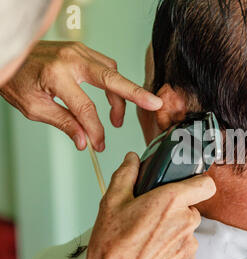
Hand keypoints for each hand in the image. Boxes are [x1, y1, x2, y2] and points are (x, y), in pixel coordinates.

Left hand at [0, 41, 162, 151]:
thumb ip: (64, 123)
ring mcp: (77, 51)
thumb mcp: (35, 107)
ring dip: (120, 94)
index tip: (98, 144)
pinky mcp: (80, 50)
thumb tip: (84, 140)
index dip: (96, 131)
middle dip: (136, 94)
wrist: (8, 53)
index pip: (86, 109)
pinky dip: (112, 81)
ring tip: (116, 118)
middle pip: (112, 80)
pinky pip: (105, 65)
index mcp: (57, 75)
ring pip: (111, 72)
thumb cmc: (15, 77)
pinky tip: (109, 95)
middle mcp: (71, 59)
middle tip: (154, 104)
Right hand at [76, 152, 215, 258]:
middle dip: (174, 208)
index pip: (206, 184)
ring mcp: (189, 244)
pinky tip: (152, 252)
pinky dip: (173, 247)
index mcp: (170, 202)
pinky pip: (185, 247)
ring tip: (147, 237)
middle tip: (150, 215)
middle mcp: (185, 222)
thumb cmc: (111, 250)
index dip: (197, 182)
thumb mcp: (111, 203)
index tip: (186, 184)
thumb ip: (126, 175)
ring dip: (173, 229)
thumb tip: (133, 160)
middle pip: (191, 206)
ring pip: (187, 228)